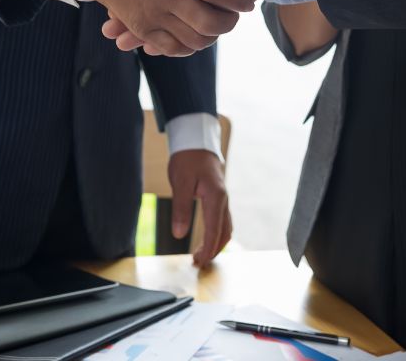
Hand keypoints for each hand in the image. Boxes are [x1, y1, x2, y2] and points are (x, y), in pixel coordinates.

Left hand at [168, 150, 231, 266]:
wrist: (196, 142)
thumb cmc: (188, 159)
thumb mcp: (180, 183)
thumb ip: (180, 209)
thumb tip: (179, 234)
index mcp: (216, 197)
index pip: (213, 230)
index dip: (207, 249)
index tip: (198, 262)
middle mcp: (223, 200)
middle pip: (224, 233)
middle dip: (213, 250)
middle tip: (198, 263)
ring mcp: (223, 199)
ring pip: (226, 228)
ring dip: (216, 243)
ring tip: (201, 255)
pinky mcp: (219, 198)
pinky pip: (222, 220)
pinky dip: (217, 234)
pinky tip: (206, 238)